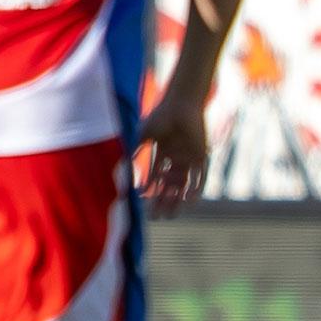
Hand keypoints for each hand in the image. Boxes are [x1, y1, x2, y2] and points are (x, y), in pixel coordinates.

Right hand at [137, 90, 208, 218]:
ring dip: (177, 199)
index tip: (143, 204)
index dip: (150, 190)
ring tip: (172, 214)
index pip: (156, 176)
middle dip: (164, 201)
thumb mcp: (144, 135)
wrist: (182, 104)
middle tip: (158, 217)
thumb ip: (134, 150)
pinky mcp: (202, 155)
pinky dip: (195, 189)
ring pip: (184, 184)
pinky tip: (189, 201)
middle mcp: (177, 157)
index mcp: (163, 152)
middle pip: (170, 184)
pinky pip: (200, 177)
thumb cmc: (161, 115)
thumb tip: (119, 165)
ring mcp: (190, 157)